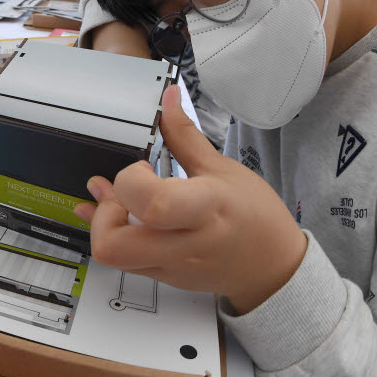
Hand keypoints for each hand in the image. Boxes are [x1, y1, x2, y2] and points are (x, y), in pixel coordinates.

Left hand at [74, 84, 306, 313]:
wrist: (274, 268)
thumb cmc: (256, 216)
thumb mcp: (224, 169)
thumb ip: (185, 135)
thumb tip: (168, 98)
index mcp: (206, 209)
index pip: (153, 205)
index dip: (131, 181)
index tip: (140, 166)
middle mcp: (185, 244)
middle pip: (113, 245)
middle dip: (103, 214)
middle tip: (118, 192)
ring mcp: (171, 267)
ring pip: (112, 257)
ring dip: (104, 225)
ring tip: (117, 202)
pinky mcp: (163, 278)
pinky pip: (122, 263)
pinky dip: (111, 236)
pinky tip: (117, 214)